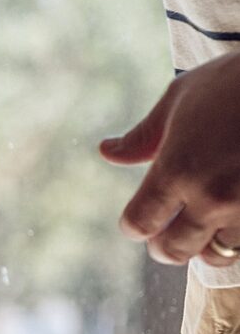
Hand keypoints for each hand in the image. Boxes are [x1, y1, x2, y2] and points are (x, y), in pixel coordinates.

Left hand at [102, 54, 239, 264]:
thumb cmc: (234, 81)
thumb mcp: (181, 98)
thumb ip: (143, 136)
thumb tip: (107, 153)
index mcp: (177, 170)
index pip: (139, 223)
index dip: (134, 225)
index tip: (140, 220)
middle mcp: (210, 197)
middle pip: (173, 251)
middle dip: (166, 244)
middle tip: (171, 231)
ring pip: (217, 253)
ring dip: (207, 243)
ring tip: (208, 222)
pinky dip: (238, 236)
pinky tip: (235, 215)